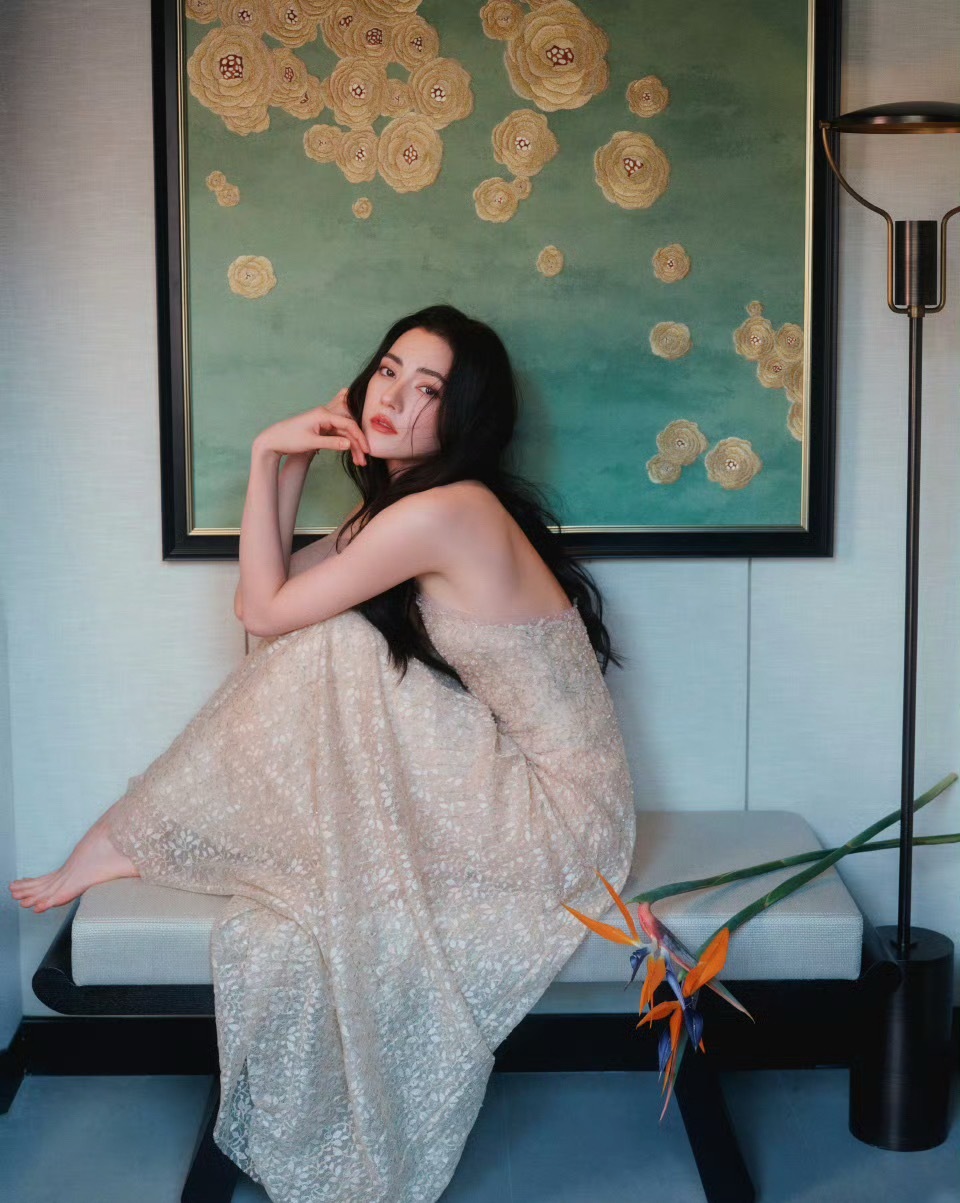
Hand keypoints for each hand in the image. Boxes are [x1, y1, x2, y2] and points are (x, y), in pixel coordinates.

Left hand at [255, 390, 369, 464]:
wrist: (274, 440)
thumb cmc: (289, 438)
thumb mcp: (311, 442)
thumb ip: (331, 443)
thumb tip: (349, 444)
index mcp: (323, 414)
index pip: (348, 424)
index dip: (360, 437)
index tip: (366, 450)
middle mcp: (325, 416)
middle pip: (349, 430)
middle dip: (358, 445)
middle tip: (364, 460)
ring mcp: (324, 423)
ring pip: (345, 435)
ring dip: (353, 448)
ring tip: (359, 463)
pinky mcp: (322, 430)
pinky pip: (338, 437)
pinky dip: (345, 447)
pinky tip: (351, 457)